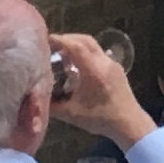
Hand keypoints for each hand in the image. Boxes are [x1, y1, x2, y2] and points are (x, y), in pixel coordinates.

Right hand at [51, 31, 152, 146]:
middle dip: (67, 39)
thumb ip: (51, 106)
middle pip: (85, 40)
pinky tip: (76, 66)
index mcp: (94, 70)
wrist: (129, 123)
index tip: (45, 40)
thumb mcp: (71, 114)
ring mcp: (112, 64)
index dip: (59, 40)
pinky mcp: (116, 68)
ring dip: (76, 45)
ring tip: (60, 54)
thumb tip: (34, 99)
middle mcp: (104, 62)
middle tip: (51, 45)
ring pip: (93, 45)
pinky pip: (98, 54)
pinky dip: (85, 53)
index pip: (75, 46)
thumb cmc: (100, 118)